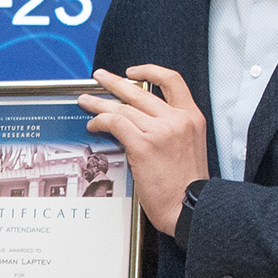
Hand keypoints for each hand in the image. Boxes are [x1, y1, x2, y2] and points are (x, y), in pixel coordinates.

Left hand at [80, 65, 209, 236]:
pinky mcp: (143, 145)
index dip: (149, 71)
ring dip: (99, 103)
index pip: (172, 81)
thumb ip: (171, 130)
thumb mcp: (189, 147)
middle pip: (139, 91)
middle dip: (114, 82)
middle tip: (100, 77)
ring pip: (122, 107)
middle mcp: (177, 120)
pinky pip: (115, 123)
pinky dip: (100, 121)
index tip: (133, 72)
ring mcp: (160, 131)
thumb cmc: (187, 187)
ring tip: (85, 101)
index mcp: (191, 118)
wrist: (191, 207)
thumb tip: (140, 123)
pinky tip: (94, 125)